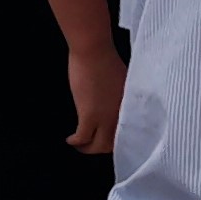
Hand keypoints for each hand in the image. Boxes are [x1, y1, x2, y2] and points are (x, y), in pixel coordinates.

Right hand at [66, 36, 124, 154]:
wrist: (93, 51)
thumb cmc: (106, 59)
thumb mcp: (123, 81)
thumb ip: (122, 96)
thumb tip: (116, 104)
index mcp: (130, 107)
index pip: (127, 133)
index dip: (116, 140)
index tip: (106, 140)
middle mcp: (121, 116)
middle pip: (113, 143)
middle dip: (101, 148)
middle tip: (91, 146)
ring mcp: (106, 117)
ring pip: (98, 145)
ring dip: (87, 148)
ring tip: (79, 145)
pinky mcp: (89, 115)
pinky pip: (83, 137)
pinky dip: (76, 142)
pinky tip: (70, 140)